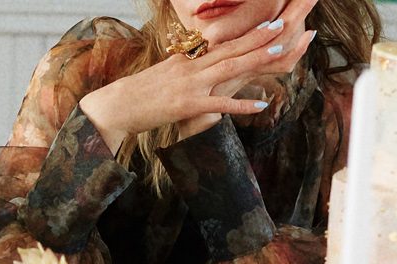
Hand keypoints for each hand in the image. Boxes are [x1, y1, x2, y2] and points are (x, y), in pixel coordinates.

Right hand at [79, 0, 316, 153]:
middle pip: (230, 49)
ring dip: (255, 58)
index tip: (266, 24)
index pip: (221, 45)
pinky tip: (262, 106)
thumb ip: (183, 70)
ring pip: (229, 68)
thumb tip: (195, 64)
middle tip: (280, 25)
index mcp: (187, 60)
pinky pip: (220, 106)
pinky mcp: (188, 106)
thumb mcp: (164, 76)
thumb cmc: (138, 95)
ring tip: (279, 50)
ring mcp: (191, 86)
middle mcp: (191, 68)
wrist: (115, 107)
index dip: (245, 35)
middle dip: (257, 38)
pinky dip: (242, 105)